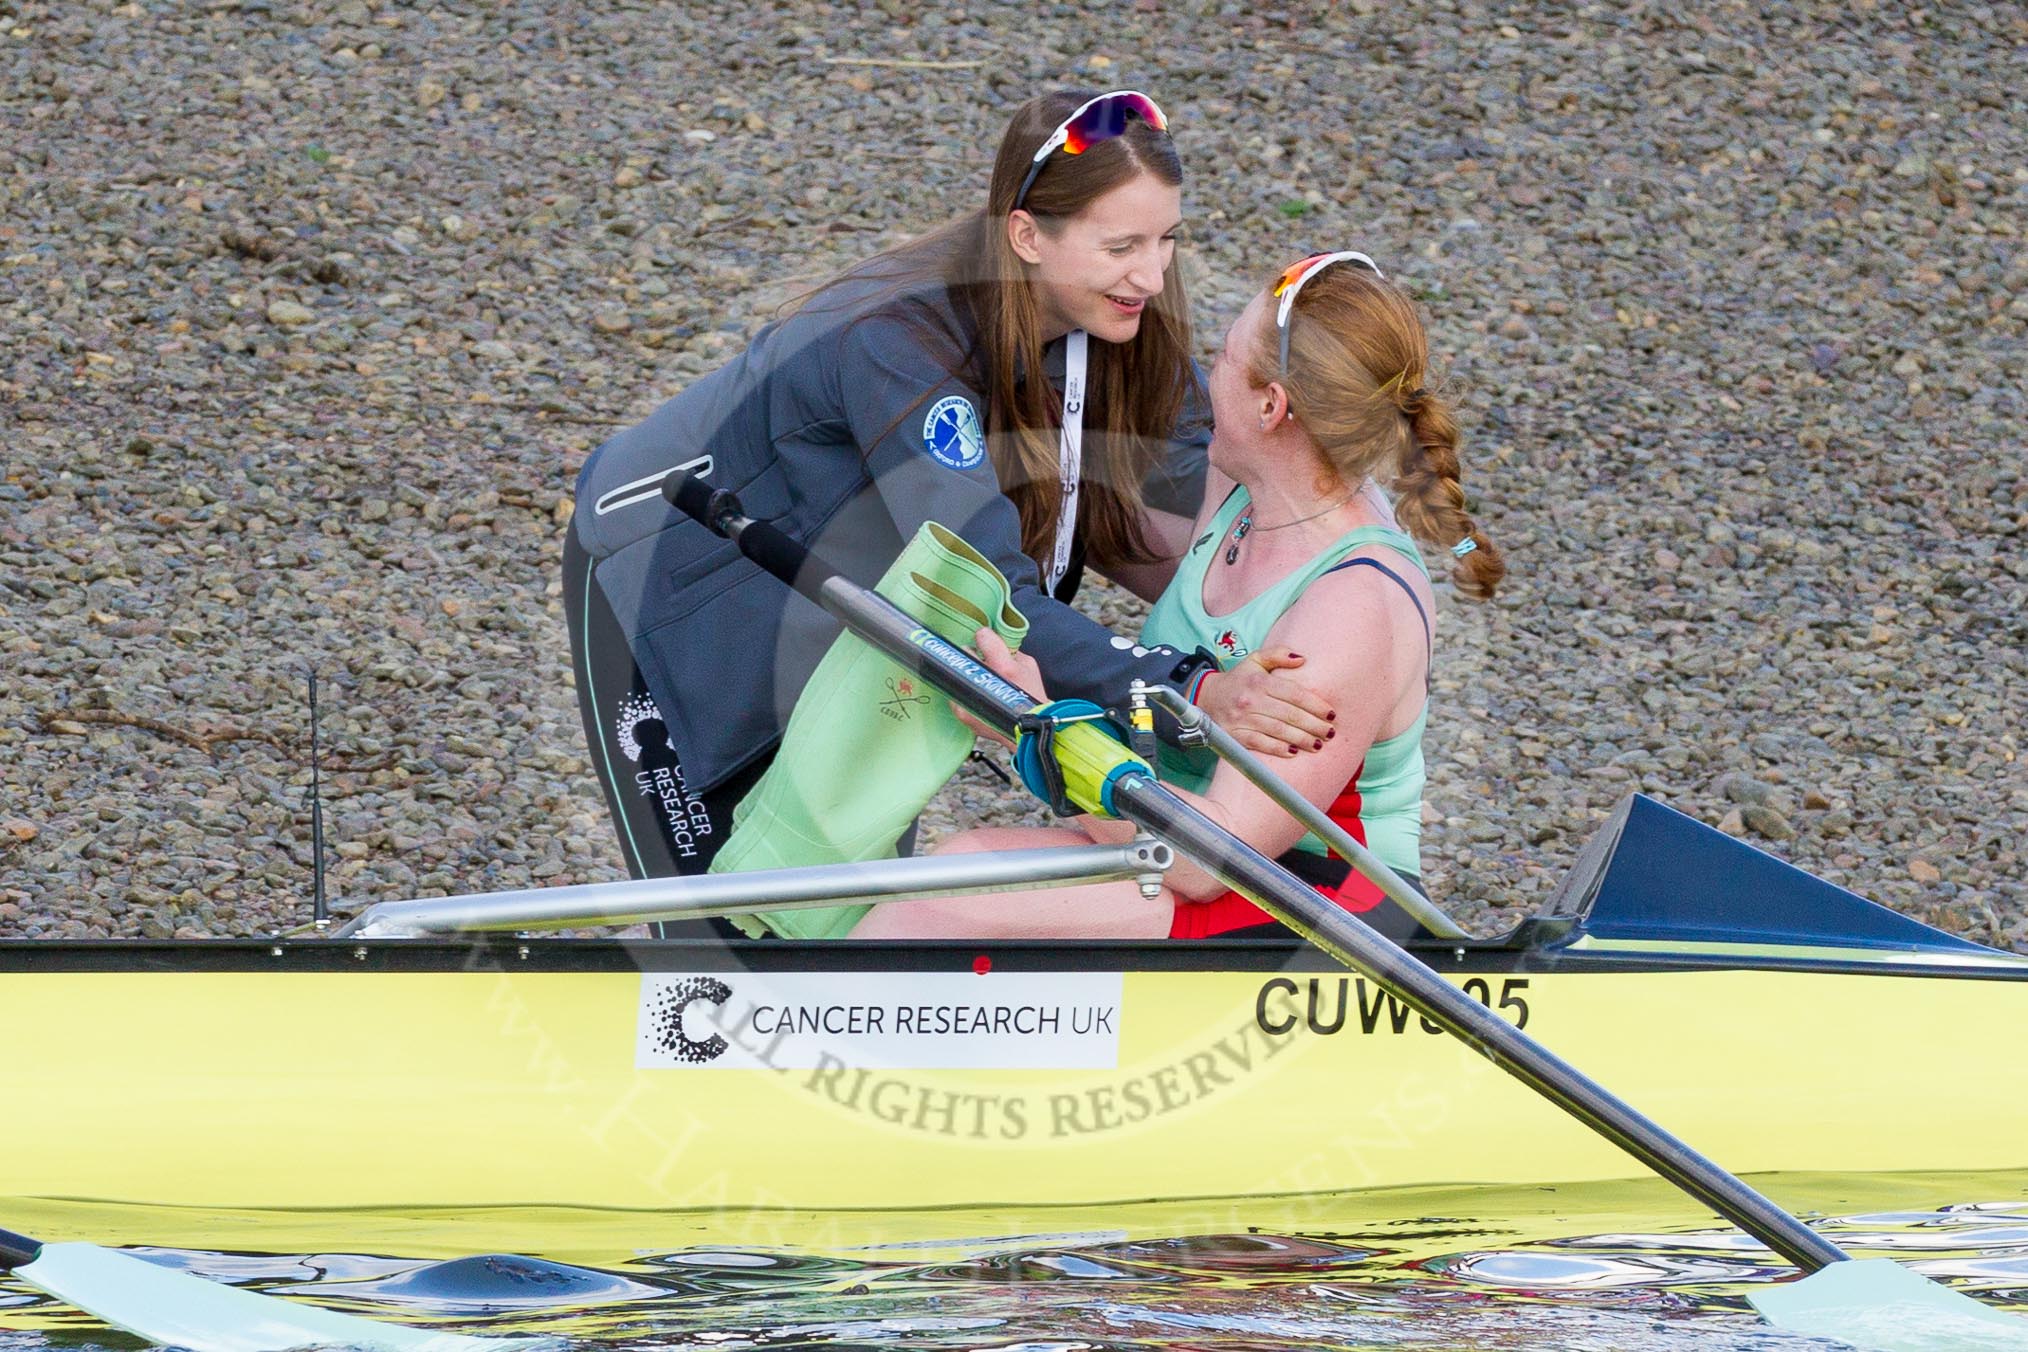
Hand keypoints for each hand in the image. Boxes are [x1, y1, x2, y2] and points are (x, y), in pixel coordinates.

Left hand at [952, 627, 1046, 747]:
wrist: (1029, 732)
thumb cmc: (1032, 697)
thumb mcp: (1029, 666)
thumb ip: (1011, 651)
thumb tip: (995, 641)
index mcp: (1003, 667)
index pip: (982, 636)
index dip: (985, 638)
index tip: (986, 641)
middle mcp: (984, 681)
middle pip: (965, 652)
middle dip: (973, 654)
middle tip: (982, 661)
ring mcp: (970, 698)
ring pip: (957, 671)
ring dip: (967, 672)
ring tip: (980, 679)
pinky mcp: (962, 712)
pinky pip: (955, 691)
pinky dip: (963, 689)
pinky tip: (976, 693)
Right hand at [1193, 648, 1335, 756]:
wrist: (1205, 697)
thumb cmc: (1238, 680)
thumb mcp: (1255, 660)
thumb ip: (1278, 655)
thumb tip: (1302, 659)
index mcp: (1259, 681)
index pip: (1295, 694)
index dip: (1316, 705)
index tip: (1331, 714)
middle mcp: (1251, 700)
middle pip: (1289, 714)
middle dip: (1314, 725)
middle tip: (1330, 733)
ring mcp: (1242, 719)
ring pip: (1277, 731)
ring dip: (1301, 739)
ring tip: (1318, 744)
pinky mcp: (1234, 735)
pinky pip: (1259, 744)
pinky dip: (1277, 749)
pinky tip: (1293, 752)